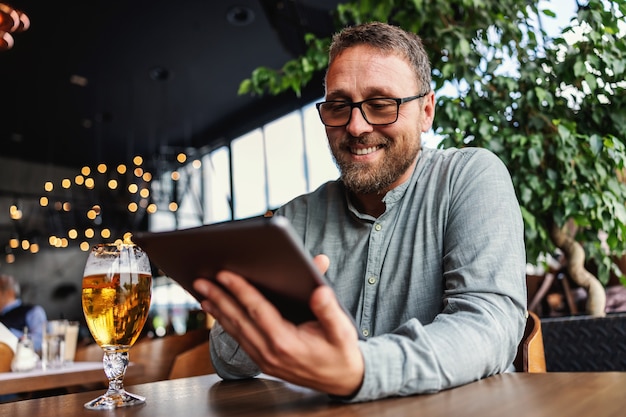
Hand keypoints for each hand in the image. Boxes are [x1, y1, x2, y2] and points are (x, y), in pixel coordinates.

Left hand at [192, 254, 363, 396]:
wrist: (342, 381)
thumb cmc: (340, 352)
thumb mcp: (342, 330)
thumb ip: (329, 310)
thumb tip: (320, 290)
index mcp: (286, 342)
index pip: (256, 310)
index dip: (240, 290)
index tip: (225, 274)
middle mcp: (270, 352)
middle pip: (238, 319)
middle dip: (218, 297)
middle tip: (201, 280)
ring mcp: (264, 359)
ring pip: (235, 330)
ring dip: (218, 310)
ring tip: (203, 293)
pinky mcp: (263, 361)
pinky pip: (240, 339)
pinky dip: (227, 323)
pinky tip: (219, 313)